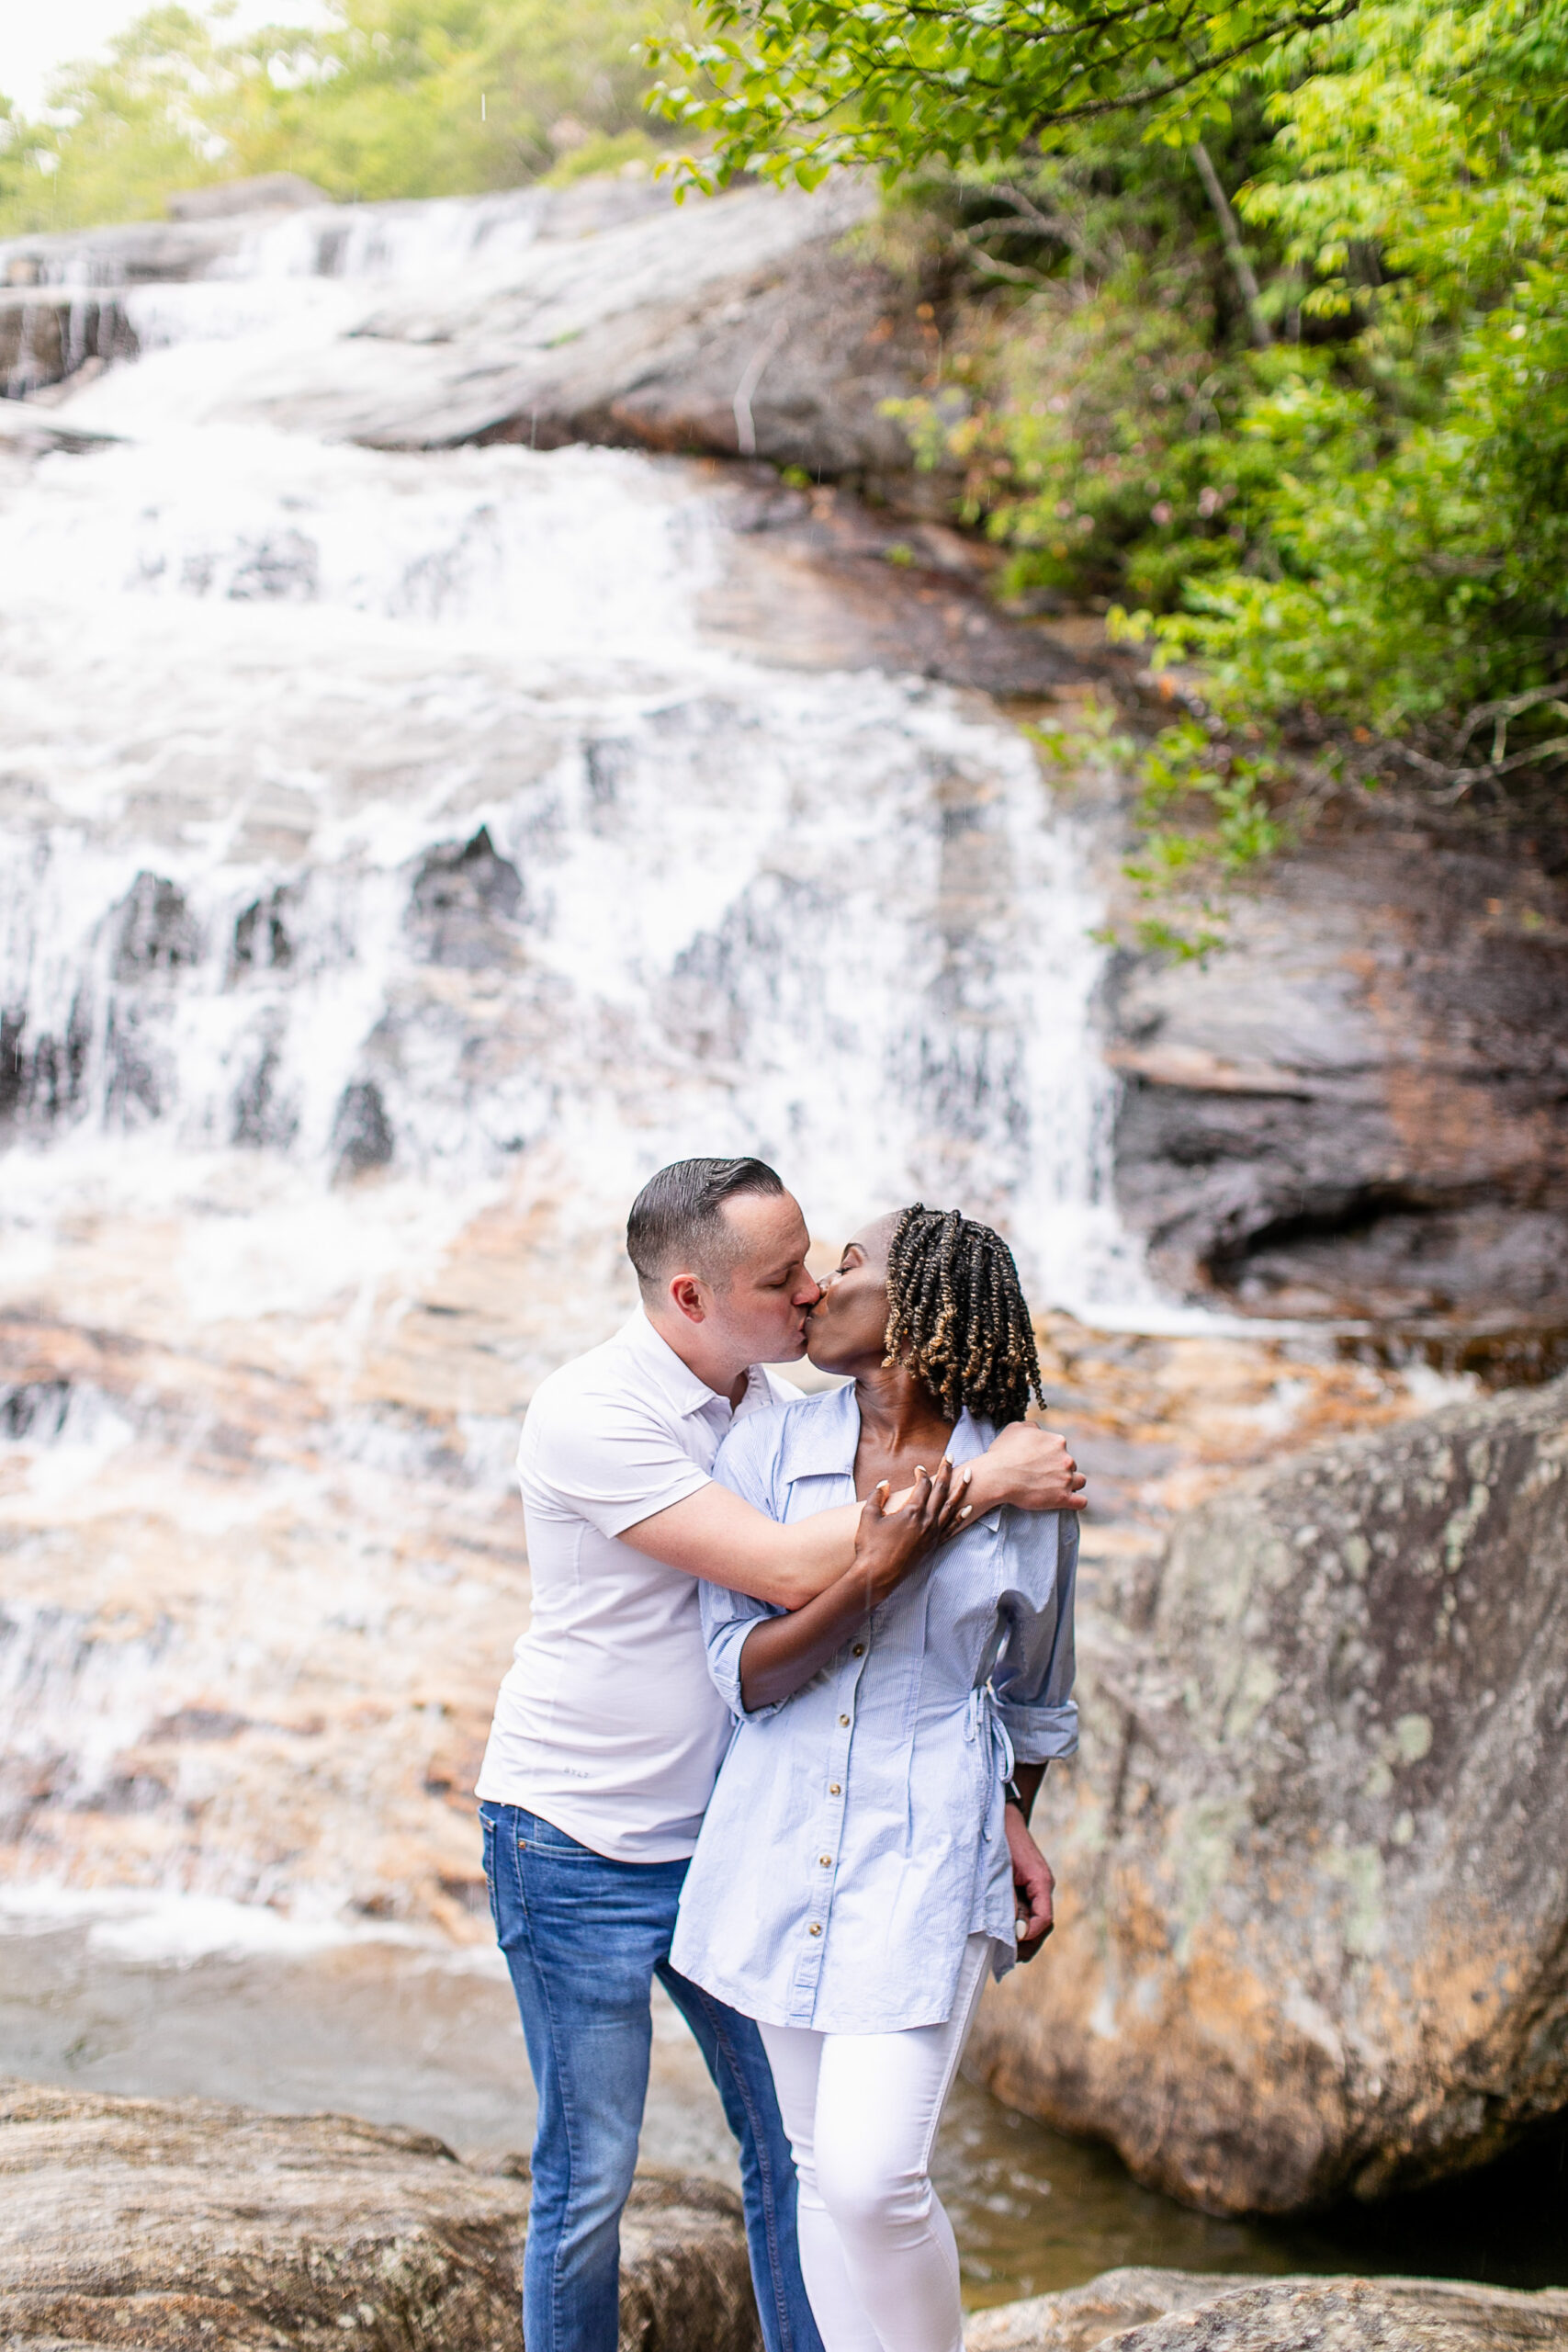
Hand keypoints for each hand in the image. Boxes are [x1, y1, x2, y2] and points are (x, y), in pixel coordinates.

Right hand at [851, 1459, 969, 1611]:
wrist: (876, 1577)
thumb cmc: (869, 1546)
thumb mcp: (868, 1517)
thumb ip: (877, 1496)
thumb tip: (885, 1483)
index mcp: (911, 1512)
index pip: (922, 1485)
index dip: (921, 1474)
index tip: (918, 1469)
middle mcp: (926, 1521)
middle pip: (941, 1490)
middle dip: (947, 1472)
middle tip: (951, 1457)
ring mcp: (932, 1534)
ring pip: (951, 1507)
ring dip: (961, 1490)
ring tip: (970, 1475)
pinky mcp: (933, 1546)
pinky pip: (952, 1528)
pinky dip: (961, 1517)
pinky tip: (968, 1508)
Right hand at [982, 1421, 1084, 1513]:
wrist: (997, 1476)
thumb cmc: (1003, 1452)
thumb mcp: (1015, 1428)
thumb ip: (1031, 1426)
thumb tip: (1037, 1429)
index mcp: (1058, 1442)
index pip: (1062, 1449)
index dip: (1052, 1456)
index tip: (1041, 1463)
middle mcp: (1066, 1459)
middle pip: (1071, 1465)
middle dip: (1061, 1470)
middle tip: (1045, 1477)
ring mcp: (1066, 1479)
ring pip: (1080, 1481)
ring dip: (1072, 1484)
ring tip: (1058, 1488)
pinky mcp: (1063, 1498)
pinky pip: (1081, 1502)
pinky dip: (1077, 1502)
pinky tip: (1069, 1502)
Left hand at [1005, 1806, 1054, 1959]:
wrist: (999, 1817)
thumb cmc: (999, 1840)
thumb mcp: (1002, 1870)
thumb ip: (1008, 1899)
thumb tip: (1014, 1930)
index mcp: (1042, 1882)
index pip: (1045, 1919)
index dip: (1031, 1934)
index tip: (1013, 1940)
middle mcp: (1043, 1888)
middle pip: (1042, 1926)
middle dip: (1026, 1944)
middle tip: (1006, 1958)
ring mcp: (1036, 1890)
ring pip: (1035, 1924)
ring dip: (1021, 1939)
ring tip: (1003, 1953)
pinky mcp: (1027, 1890)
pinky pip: (1027, 1914)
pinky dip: (1017, 1928)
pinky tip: (1003, 1937)